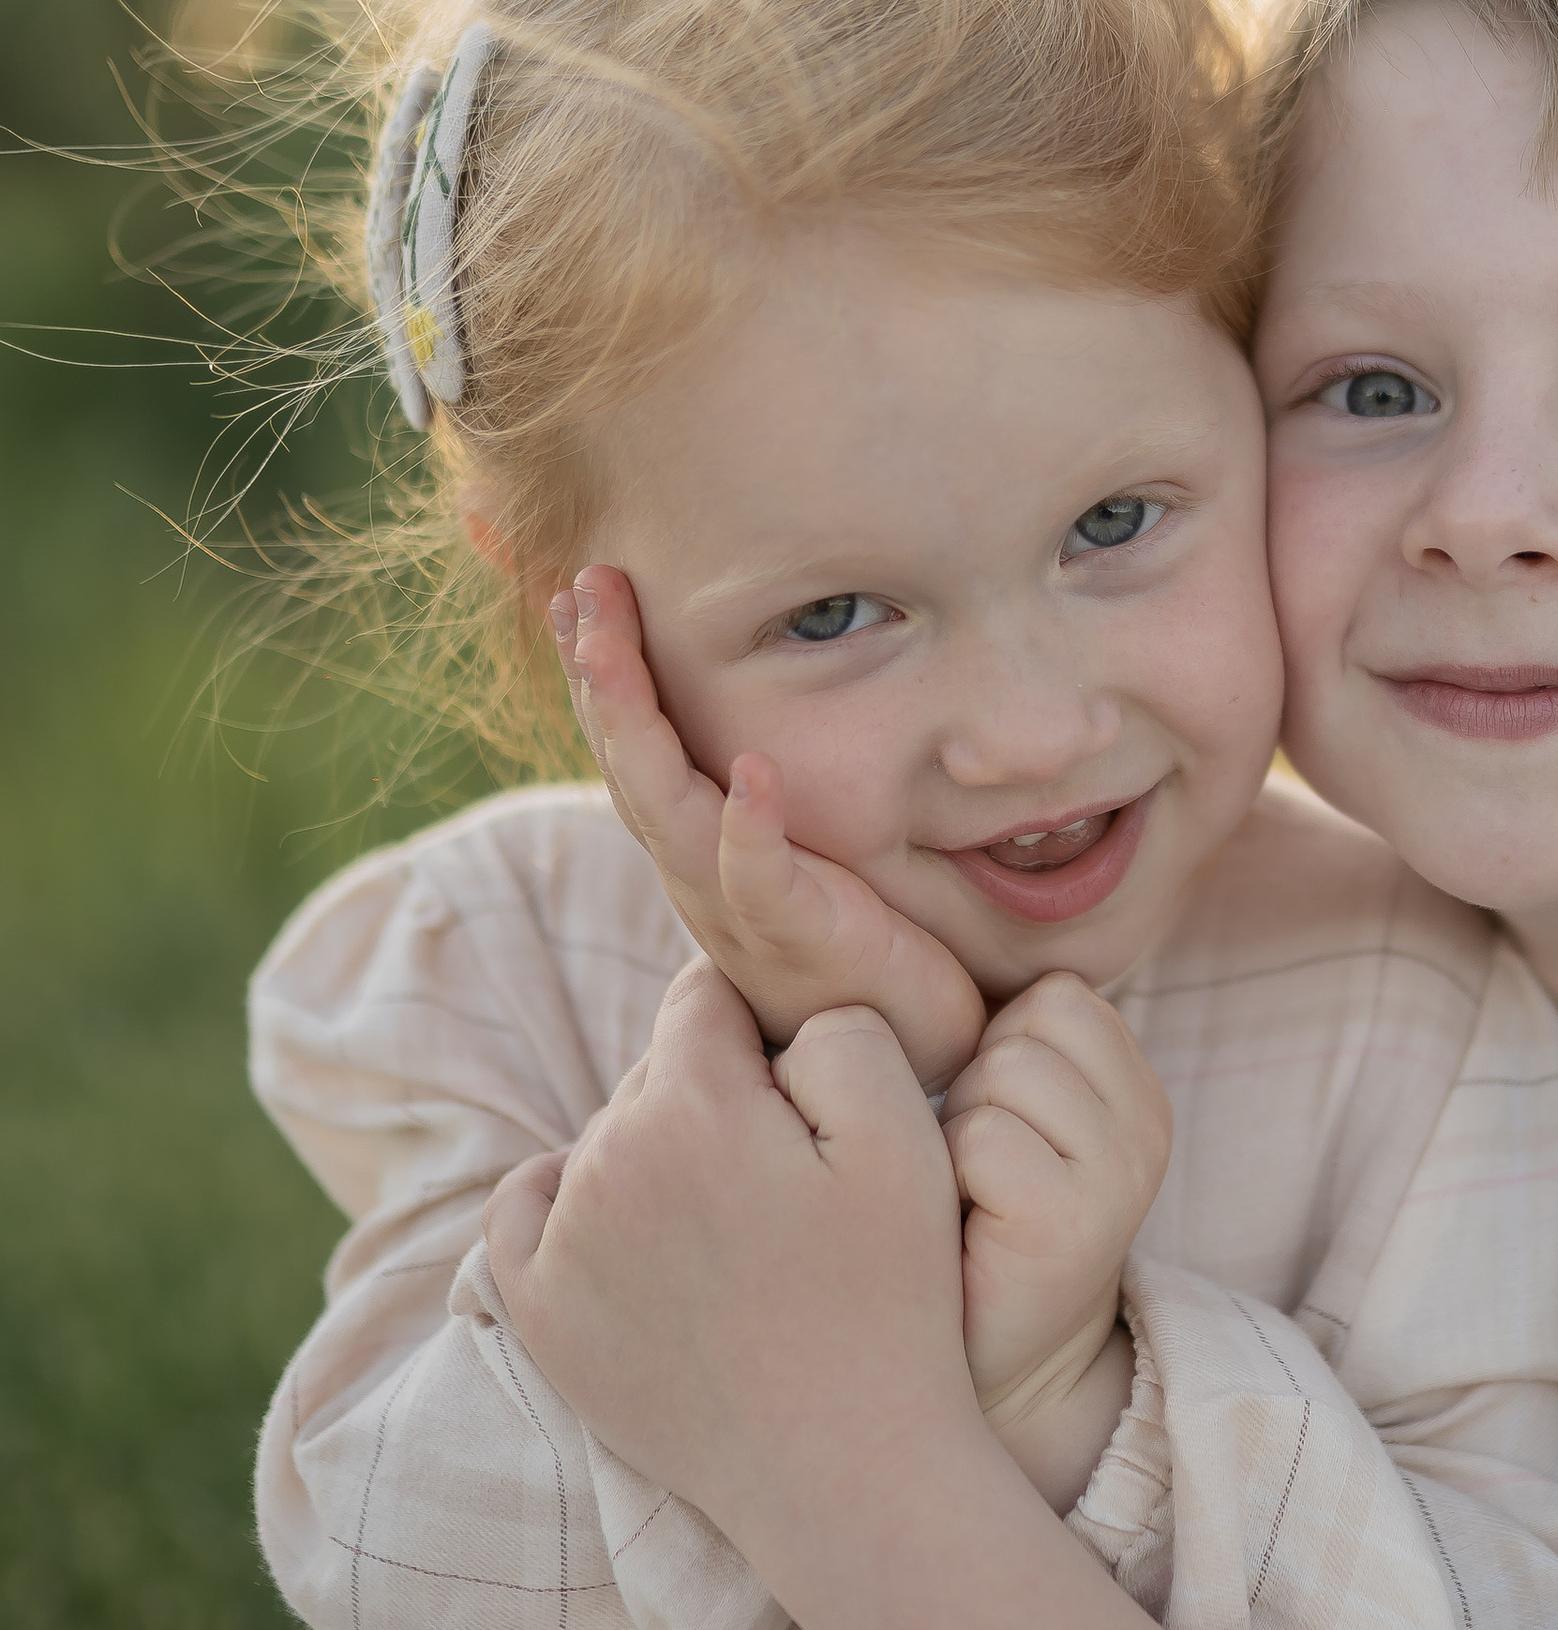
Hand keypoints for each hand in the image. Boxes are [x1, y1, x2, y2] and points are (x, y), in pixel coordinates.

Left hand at [484, 956, 972, 1534]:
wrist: (846, 1472)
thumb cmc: (891, 1304)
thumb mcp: (906, 1136)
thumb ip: (839, 1029)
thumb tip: (776, 1017)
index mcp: (691, 1102)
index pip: (707, 995)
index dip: (766, 1027)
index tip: (806, 1088)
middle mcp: (604, 1159)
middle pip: (657, 1069)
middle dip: (717, 1093)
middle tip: (789, 1176)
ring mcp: (560, 1241)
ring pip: (606, 1138)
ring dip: (661, 1154)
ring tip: (739, 1231)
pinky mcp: (538, 1314)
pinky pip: (523, 1208)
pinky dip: (563, 1198)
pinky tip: (622, 1222)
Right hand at [553, 565, 984, 1087]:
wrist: (903, 1046)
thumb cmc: (857, 944)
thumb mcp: (796, 849)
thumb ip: (763, 790)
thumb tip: (760, 700)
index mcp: (696, 846)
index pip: (635, 745)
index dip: (603, 670)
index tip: (582, 587)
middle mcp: (698, 873)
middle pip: (629, 762)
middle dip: (601, 670)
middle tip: (583, 582)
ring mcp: (738, 906)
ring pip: (667, 810)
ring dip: (639, 723)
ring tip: (613, 647)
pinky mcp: (800, 936)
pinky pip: (760, 881)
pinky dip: (749, 827)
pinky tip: (752, 772)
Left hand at [940, 974, 1169, 1416]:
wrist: (987, 1379)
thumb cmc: (965, 1231)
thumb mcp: (1005, 1117)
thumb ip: (1004, 1042)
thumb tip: (904, 937)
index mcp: (1137, 1088)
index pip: (1056, 994)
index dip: (992, 1049)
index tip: (986, 1129)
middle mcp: (1150, 1125)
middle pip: (1027, 1026)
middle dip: (972, 1086)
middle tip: (971, 1175)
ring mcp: (1122, 1175)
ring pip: (1004, 1071)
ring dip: (956, 1130)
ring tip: (964, 1200)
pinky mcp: (1076, 1225)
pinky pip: (983, 1139)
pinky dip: (947, 1178)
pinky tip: (961, 1233)